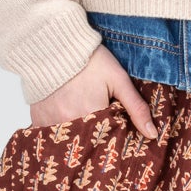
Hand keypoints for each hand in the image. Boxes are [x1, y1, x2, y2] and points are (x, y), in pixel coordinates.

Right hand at [29, 46, 158, 138]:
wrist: (54, 45)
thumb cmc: (89, 60)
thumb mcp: (119, 80)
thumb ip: (136, 108)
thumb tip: (152, 134)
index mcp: (93, 115)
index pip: (109, 143)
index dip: (115, 141)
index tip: (119, 136)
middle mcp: (70, 122)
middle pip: (88, 146)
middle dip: (97, 143)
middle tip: (100, 130)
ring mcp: (51, 122)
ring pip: (69, 143)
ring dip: (78, 141)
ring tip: (84, 130)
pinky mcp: (38, 119)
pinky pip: (49, 136)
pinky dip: (59, 135)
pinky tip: (65, 127)